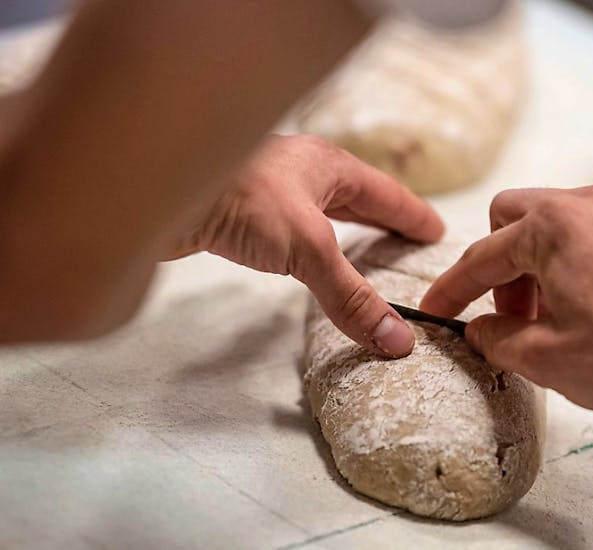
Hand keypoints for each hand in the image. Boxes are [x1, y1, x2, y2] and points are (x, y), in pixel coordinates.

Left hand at [172, 134, 444, 356]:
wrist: (155, 190)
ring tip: (365, 252)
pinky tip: (306, 258)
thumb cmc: (239, 198)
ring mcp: (269, 189)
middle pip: (355, 197)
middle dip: (383, 219)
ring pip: (321, 211)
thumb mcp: (308, 248)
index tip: (436, 232)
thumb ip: (351, 296)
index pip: (386, 194)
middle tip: (409, 241)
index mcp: (328, 165)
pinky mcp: (240, 211)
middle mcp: (301, 171)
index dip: (413, 216)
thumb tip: (396, 341)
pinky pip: (291, 228)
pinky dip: (311, 245)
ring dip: (346, 231)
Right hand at [420, 186, 592, 410]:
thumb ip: (498, 338)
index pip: (482, 257)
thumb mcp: (547, 358)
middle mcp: (588, 204)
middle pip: (514, 217)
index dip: (453, 289)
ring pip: (559, 222)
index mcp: (550, 227)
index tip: (438, 309)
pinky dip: (582, 262)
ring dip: (541, 264)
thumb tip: (482, 329)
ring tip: (557, 316)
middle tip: (513, 315)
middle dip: (502, 265)